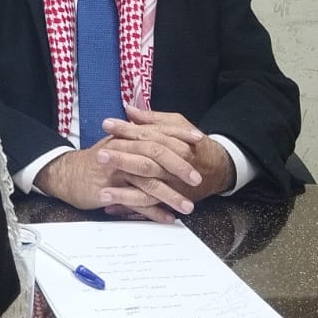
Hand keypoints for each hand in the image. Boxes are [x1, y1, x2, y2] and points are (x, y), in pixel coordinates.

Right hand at [33, 140, 190, 223]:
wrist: (68, 174)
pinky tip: (167, 218)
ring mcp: (116, 172)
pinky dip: (153, 212)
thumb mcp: (118, 142)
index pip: (157, 132)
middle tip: (197, 179)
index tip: (199, 141)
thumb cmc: (98, 160)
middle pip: (154, 154)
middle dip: (178, 167)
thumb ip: (140, 133)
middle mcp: (122, 150)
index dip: (179, 135)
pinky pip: (135, 203)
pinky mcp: (109, 191)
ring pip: (147, 182)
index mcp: (127, 137)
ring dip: (170, 195)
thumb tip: (163, 127)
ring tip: (187, 206)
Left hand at [100, 104, 235, 201]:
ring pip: (146, 188)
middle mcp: (171, 165)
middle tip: (100, 156)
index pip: (145, 134)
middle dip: (122, 159)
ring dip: (124, 192)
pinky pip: (149, 206)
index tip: (106, 124)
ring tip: (102, 192)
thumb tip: (129, 110)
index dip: (125, 129)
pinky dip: (131, 208)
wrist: (218, 169)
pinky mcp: (171, 200)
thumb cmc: (194, 144)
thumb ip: (153, 119)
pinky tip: (112, 208)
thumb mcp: (177, 124)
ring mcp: (171, 185)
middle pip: (144, 162)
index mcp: (172, 142)